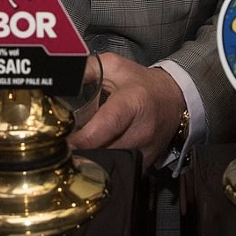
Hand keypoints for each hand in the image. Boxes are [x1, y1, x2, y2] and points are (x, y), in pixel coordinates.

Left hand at [67, 52, 184, 166]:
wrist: (175, 99)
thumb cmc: (142, 83)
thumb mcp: (115, 66)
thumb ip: (86, 69)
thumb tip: (60, 78)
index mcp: (132, 103)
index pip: (98, 132)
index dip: (75, 141)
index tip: (59, 139)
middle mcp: (141, 131)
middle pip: (99, 153)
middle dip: (77, 151)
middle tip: (63, 144)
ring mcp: (145, 150)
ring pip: (105, 165)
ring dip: (88, 159)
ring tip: (78, 149)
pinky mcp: (146, 163)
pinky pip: (116, 169)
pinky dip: (103, 164)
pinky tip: (96, 153)